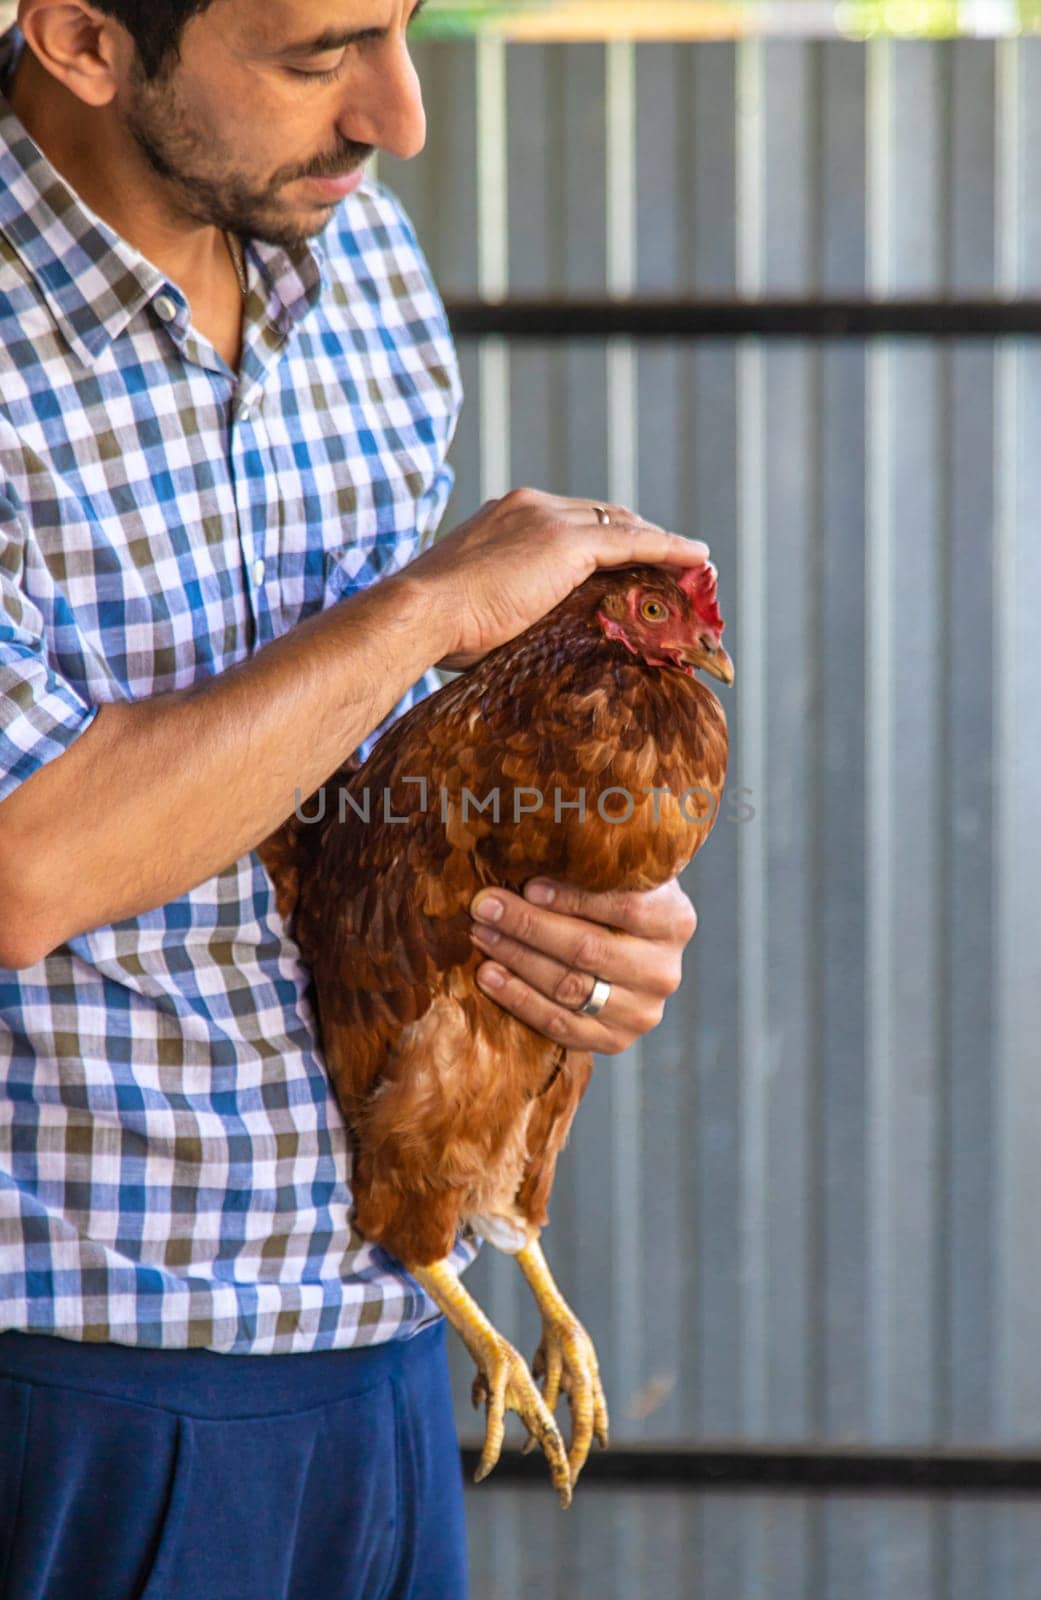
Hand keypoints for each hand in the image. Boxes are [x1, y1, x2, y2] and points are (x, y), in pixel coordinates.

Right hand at [402, 489, 709, 669]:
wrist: (420, 613)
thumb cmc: (437, 627)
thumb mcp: (478, 608)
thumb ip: (509, 607)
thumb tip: (522, 640)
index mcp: (505, 516)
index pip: (570, 522)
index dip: (603, 541)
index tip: (626, 564)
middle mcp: (530, 506)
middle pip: (602, 517)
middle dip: (638, 538)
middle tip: (668, 564)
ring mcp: (548, 519)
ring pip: (622, 526)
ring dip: (659, 545)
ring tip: (691, 565)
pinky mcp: (566, 543)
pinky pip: (633, 541)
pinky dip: (668, 547)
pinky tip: (696, 558)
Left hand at [468, 877, 697, 1055]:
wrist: (634, 956)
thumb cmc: (616, 901)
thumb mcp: (621, 876)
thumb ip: (595, 865)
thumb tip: (533, 843)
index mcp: (675, 920)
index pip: (624, 907)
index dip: (572, 898)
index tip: (528, 885)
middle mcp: (664, 972)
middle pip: (588, 949)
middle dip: (528, 926)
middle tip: (485, 907)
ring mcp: (642, 1012)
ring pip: (568, 987)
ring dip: (516, 959)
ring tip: (480, 935)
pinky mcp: (615, 1040)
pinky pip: (559, 1023)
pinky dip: (518, 999)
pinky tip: (488, 975)